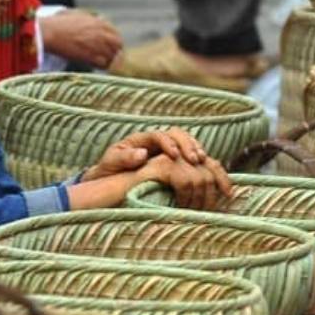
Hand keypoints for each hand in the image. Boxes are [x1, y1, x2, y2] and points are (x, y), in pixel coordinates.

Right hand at [40, 9, 122, 68]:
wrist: (51, 32)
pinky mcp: (91, 57)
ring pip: (113, 56)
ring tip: (101, 61)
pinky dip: (101, 66)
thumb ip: (91, 18)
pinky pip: (104, 64)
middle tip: (108, 55)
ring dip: (108, 59)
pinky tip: (95, 65)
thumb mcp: (79, 14)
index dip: (114, 40)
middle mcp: (102, 34)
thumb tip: (98, 19)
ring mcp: (98, 46)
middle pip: (118, 45)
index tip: (110, 45)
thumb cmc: (60, 22)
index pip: (116, 34)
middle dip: (114, 50)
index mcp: (100, 23)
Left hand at [83, 129, 208, 181]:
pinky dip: (202, 163)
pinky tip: (205, 170)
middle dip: (188, 145)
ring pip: (189, 144)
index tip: (173, 155)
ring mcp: (170, 150)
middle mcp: (159, 142)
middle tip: (195, 159)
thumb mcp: (111, 162)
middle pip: (178, 135)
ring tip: (203, 162)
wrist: (110, 179)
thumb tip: (142, 154)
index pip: (159, 135)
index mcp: (143, 139)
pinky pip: (194, 158)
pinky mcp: (177, 162)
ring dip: (197, 152)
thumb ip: (123, 157)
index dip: (168, 143)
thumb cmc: (110, 170)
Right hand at [139, 154, 234, 209]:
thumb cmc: (144, 197)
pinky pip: (184, 181)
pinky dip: (185, 196)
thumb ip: (191, 190)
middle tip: (209, 210)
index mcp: (185, 160)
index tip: (229, 196)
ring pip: (199, 177)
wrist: (118, 194)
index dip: (223, 178)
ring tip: (192, 212)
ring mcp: (171, 158)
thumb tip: (216, 200)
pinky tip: (181, 206)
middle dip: (212, 192)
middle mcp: (180, 155)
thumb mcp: (174, 194)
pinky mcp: (162, 166)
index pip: (213, 164)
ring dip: (198, 198)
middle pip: (210, 169)